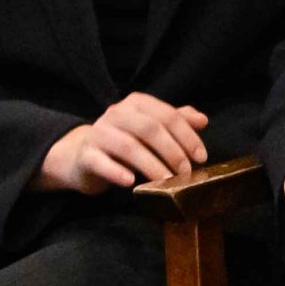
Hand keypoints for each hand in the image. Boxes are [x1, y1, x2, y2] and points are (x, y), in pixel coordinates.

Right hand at [34, 95, 208, 194]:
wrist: (82, 156)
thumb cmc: (124, 142)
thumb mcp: (151, 129)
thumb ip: (176, 122)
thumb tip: (203, 120)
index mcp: (136, 103)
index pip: (167, 115)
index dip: (187, 136)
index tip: (201, 157)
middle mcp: (117, 113)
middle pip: (149, 128)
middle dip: (172, 151)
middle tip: (185, 172)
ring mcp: (99, 133)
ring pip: (128, 146)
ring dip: (151, 165)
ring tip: (166, 181)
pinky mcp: (86, 154)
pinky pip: (101, 162)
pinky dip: (117, 171)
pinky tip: (131, 182)